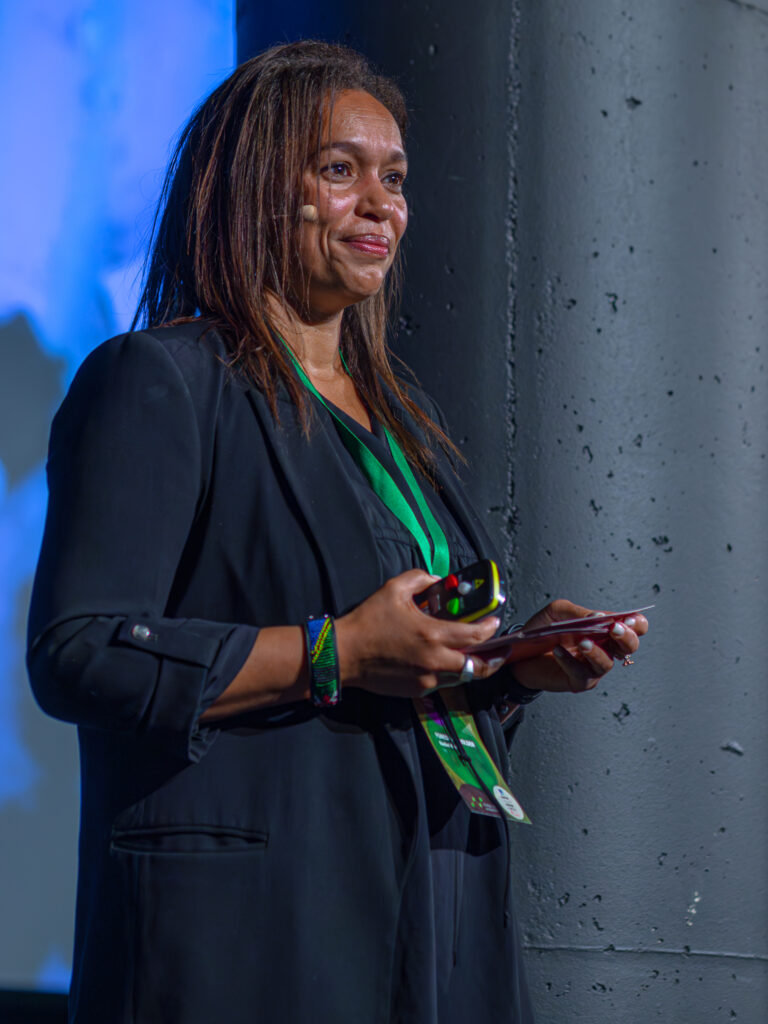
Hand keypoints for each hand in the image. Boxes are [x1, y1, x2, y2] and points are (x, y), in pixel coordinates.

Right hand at [335, 569, 502, 697]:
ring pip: (463, 677)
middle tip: (501, 649)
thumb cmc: (367, 621)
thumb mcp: (394, 589)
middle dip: (495, 658)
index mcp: (432, 634)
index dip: (491, 628)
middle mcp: (435, 660)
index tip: (494, 621)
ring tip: (478, 655)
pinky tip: (447, 661)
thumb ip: (420, 579)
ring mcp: (427, 679)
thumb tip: (436, 580)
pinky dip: (450, 673)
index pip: (476, 635)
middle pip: (479, 666)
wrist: (344, 654)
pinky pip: (443, 683)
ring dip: (473, 666)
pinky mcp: (417, 690)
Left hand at [510, 599, 648, 693]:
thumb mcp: (558, 612)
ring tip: (582, 642)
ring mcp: (593, 667)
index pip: (634, 627)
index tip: (626, 620)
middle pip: (629, 647)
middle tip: (613, 629)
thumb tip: (600, 617)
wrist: (519, 651)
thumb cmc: (543, 630)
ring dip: (597, 651)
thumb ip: (580, 613)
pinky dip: (570, 662)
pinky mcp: (579, 681)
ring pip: (607, 663)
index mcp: (605, 629)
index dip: (636, 624)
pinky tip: (558, 651)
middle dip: (625, 638)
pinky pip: (582, 674)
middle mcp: (605, 648)